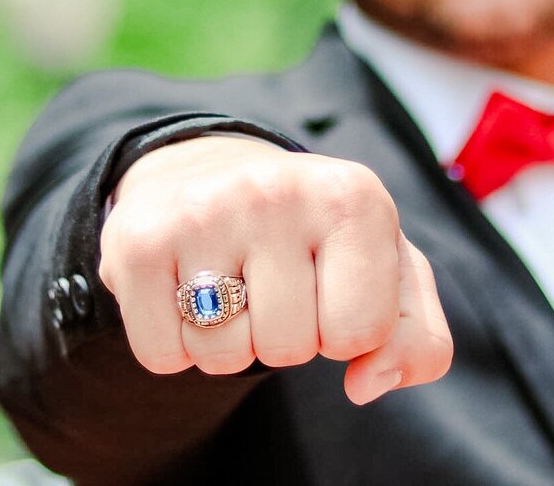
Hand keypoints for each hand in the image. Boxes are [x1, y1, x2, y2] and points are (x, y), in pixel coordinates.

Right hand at [98, 136, 452, 404]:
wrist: (207, 170)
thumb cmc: (315, 233)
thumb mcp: (386, 269)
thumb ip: (415, 337)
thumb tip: (368, 383)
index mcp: (353, 195)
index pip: (360, 333)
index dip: (343, 329)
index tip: (327, 286)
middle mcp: (278, 191)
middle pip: (289, 349)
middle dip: (283, 335)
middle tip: (270, 283)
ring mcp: (203, 211)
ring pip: (223, 357)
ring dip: (227, 341)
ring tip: (229, 283)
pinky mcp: (138, 241)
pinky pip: (162, 355)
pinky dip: (173, 343)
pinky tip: (183, 288)